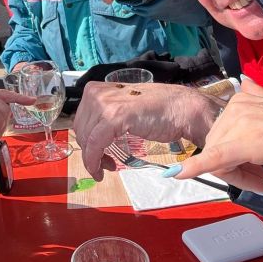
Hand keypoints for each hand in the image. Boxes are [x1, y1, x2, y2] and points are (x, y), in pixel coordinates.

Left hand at [75, 81, 220, 180]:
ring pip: (86, 139)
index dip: (85, 141)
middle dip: (90, 151)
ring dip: (93, 159)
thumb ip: (105, 116)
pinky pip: (95, 144)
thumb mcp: (122, 109)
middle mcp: (97, 93)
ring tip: (109, 166)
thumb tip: (88, 137)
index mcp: (97, 90)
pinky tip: (101, 171)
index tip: (96, 155)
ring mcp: (106, 103)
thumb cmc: (157, 111)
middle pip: (80, 131)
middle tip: (105, 164)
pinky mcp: (116, 116)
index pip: (80, 120)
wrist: (182, 108)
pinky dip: (94, 161)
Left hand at [175, 92, 262, 191]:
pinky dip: (196, 167)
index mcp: (246, 99)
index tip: (250, 172)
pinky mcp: (254, 142)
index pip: (220, 132)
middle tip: (261, 181)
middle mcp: (241, 106)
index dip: (228, 156)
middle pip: (215, 143)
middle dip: (230, 167)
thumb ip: (260, 102)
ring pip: (217, 154)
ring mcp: (247, 122)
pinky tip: (179, 175)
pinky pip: (217, 157)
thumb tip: (245, 84)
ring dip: (234, 175)